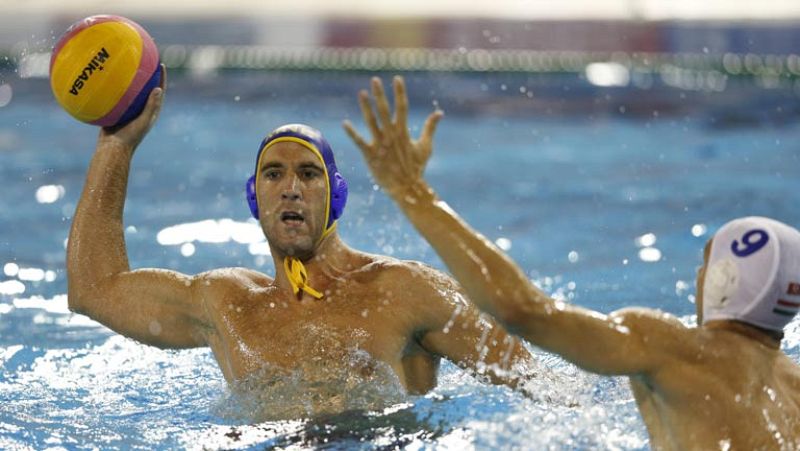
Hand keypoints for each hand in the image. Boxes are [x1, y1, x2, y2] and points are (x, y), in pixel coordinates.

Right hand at [98, 64, 166, 152]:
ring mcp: (128, 110)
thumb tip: (158, 89)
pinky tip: (105, 77)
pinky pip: (115, 96)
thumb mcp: (143, 121)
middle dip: (145, 74)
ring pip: (129, 91)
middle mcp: (141, 109)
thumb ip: (150, 106)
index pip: (159, 90)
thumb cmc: (130, 137)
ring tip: (124, 64)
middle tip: (143, 59)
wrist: (113, 149)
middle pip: (145, 88)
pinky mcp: (117, 111)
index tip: (161, 64)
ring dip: (128, 79)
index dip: (161, 77)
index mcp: (151, 111)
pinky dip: (112, 88)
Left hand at [343, 76, 442, 198]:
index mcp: (404, 132)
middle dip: (380, 95)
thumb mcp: (426, 146)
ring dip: (366, 107)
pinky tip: (345, 123)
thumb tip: (440, 112)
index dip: (400, 92)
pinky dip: (352, 133)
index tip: (397, 79)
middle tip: (375, 80)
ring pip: (371, 122)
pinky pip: (359, 142)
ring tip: (362, 93)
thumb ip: (431, 128)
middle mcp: (391, 135)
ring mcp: (380, 145)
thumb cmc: (416, 167)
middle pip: (385, 110)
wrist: (407, 188)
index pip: (402, 107)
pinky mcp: (370, 155)